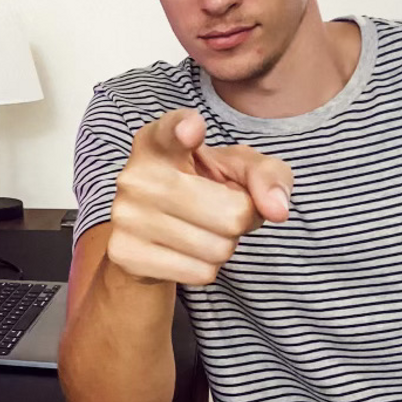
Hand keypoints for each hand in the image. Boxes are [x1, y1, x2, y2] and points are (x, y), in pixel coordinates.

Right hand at [107, 109, 292, 285]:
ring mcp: (125, 216)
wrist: (153, 234)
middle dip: (240, 219)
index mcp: (159, 143)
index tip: (192, 130)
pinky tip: (185, 251)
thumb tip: (276, 209)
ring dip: (224, 246)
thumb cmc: (203, 190)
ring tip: (201, 229)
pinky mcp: (125, 254)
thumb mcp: (240, 170)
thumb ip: (269, 175)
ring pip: (218, 248)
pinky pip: (200, 273)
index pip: (170, 131)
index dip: (184, 128)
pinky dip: (206, 267)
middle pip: (230, 213)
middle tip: (220, 211)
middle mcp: (136, 176)